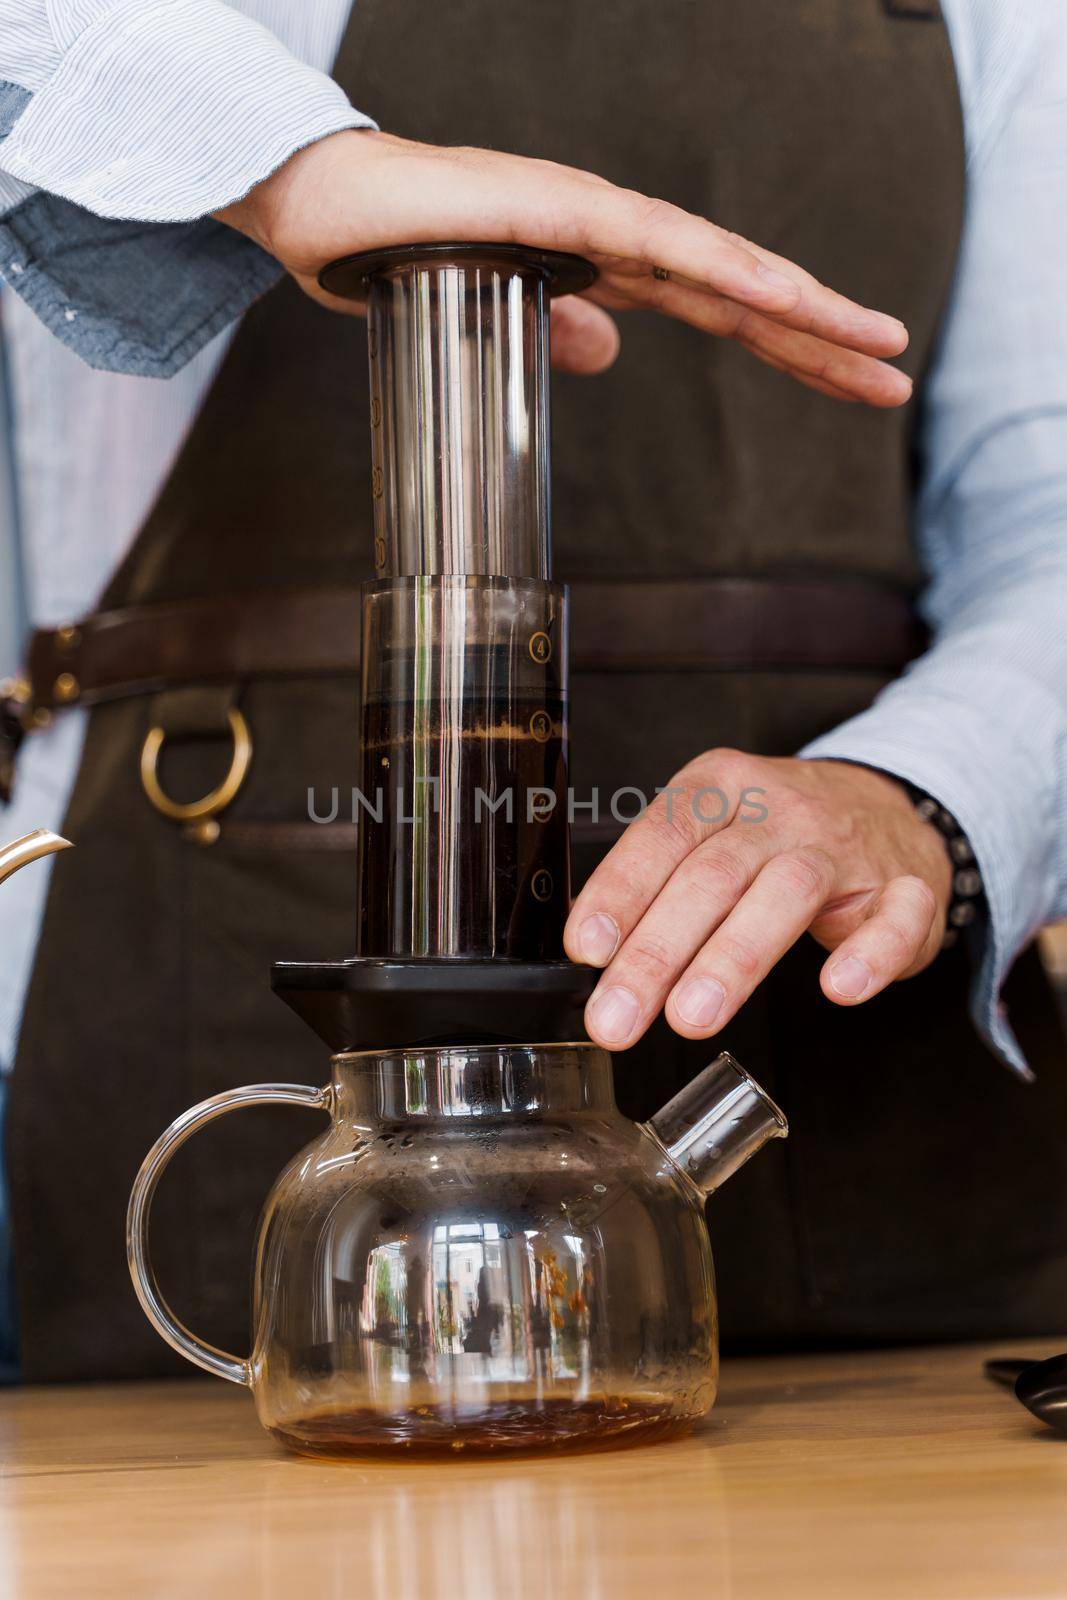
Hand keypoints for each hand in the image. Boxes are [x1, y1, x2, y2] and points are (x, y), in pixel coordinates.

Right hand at [218, 130, 910, 404]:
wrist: (312, 201)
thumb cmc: (393, 253)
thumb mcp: (487, 318)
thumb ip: (553, 329)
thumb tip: (612, 356)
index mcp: (600, 265)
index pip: (716, 308)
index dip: (789, 345)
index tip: (854, 382)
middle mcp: (610, 235)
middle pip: (736, 289)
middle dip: (821, 334)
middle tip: (897, 374)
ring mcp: (585, 214)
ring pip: (712, 264)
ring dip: (794, 302)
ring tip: (868, 342)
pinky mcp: (549, 205)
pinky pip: (646, 240)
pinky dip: (715, 265)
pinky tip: (773, 290)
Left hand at [563, 754, 952, 1049]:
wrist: (889, 806)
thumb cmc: (780, 833)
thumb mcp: (712, 830)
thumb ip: (658, 879)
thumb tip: (592, 945)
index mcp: (722, 787)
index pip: (663, 835)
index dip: (621, 891)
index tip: (587, 949)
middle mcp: (781, 810)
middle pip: (714, 875)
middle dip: (659, 952)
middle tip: (619, 1015)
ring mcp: (846, 848)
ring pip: (789, 893)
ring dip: (736, 958)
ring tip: (692, 1016)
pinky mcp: (905, 889)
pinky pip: (897, 915)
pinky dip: (871, 952)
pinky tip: (838, 986)